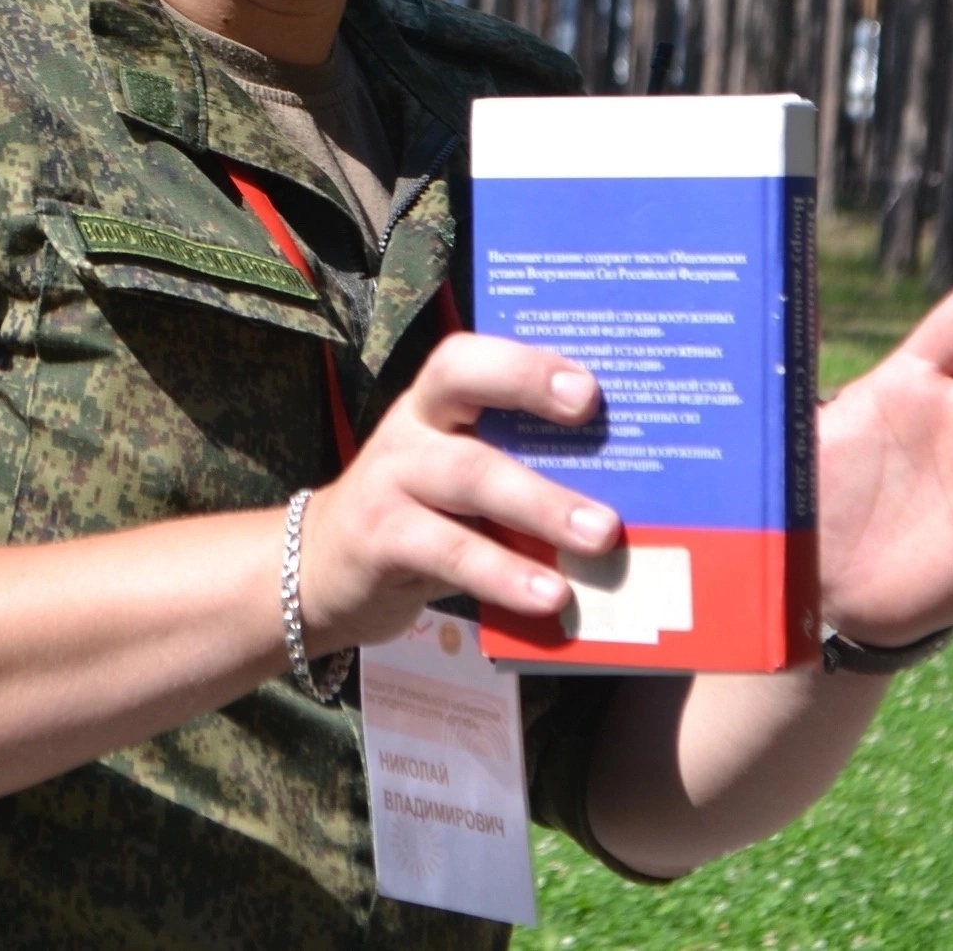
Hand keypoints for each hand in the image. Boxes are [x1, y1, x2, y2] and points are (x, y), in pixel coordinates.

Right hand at [297, 334, 620, 651]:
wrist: (322, 569)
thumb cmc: (423, 517)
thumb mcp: (461, 481)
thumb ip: (521, 468)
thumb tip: (630, 488)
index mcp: (436, 404)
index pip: (468, 355)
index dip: (525, 361)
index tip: (589, 386)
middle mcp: (409, 428)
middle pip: (462, 388)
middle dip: (532, 395)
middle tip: (597, 419)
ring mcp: (390, 481)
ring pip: (468, 475)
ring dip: (540, 503)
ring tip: (600, 535)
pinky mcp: (380, 540)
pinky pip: (450, 552)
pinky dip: (504, 574)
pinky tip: (550, 597)